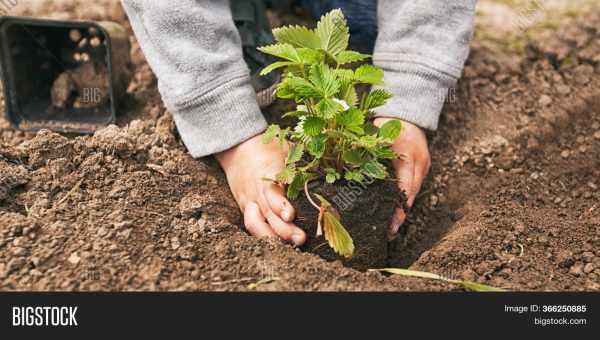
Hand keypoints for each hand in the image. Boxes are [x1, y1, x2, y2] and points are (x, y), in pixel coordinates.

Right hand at [215, 134, 306, 245]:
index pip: (271, 192)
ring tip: (289, 246)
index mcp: (267, 173)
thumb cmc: (269, 147)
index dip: (280, 205)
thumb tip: (328, 171)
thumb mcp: (286, 148)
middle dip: (283, 229)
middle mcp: (257, 190)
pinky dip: (264, 235)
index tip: (291, 215)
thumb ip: (302, 162)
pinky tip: (279, 244)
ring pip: (255, 223)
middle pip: (267, 213)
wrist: (238, 147)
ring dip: (271, 237)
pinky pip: (252, 225)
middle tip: (301, 239)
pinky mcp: (246, 208)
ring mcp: (249, 201)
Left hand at [373, 118, 430, 234]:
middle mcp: (419, 162)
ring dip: (403, 207)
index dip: (399, 206)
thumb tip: (345, 169)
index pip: (405, 186)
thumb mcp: (376, 134)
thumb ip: (365, 151)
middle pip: (411, 193)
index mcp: (407, 154)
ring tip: (392, 226)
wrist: (407, 111)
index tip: (392, 223)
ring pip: (413, 190)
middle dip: (402, 213)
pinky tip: (395, 208)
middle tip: (390, 231)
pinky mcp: (422, 166)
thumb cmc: (387, 122)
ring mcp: (423, 164)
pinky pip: (413, 184)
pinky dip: (404, 196)